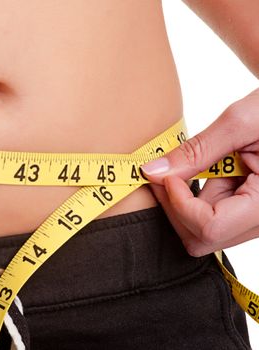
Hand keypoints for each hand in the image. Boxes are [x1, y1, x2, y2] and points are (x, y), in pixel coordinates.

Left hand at [141, 88, 258, 256]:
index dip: (180, 204)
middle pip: (201, 238)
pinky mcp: (248, 212)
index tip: (168, 175)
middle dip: (175, 207)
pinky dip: (194, 199)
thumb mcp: (241, 121)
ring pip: (203, 232)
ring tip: (188, 167)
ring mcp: (256, 219)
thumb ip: (196, 151)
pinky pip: (212, 218)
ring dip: (184, 203)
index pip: (210, 227)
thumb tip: (151, 172)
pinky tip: (200, 172)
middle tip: (162, 174)